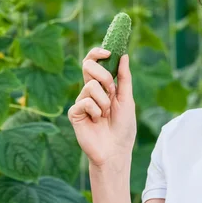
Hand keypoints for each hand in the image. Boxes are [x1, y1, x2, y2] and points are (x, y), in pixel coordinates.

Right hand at [68, 47, 136, 169]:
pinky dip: (96, 111)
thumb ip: (124, 78)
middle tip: (112, 92)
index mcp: (102, 85)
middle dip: (104, 76)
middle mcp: (89, 90)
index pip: (94, 62)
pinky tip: (97, 122)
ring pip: (91, 86)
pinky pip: (85, 102)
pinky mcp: (74, 113)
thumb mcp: (127, 99)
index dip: (97, 53)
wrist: (116, 149)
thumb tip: (123, 55)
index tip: (107, 52)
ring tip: (106, 115)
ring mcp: (81, 101)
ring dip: (104, 101)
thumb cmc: (123, 127)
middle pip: (88, 66)